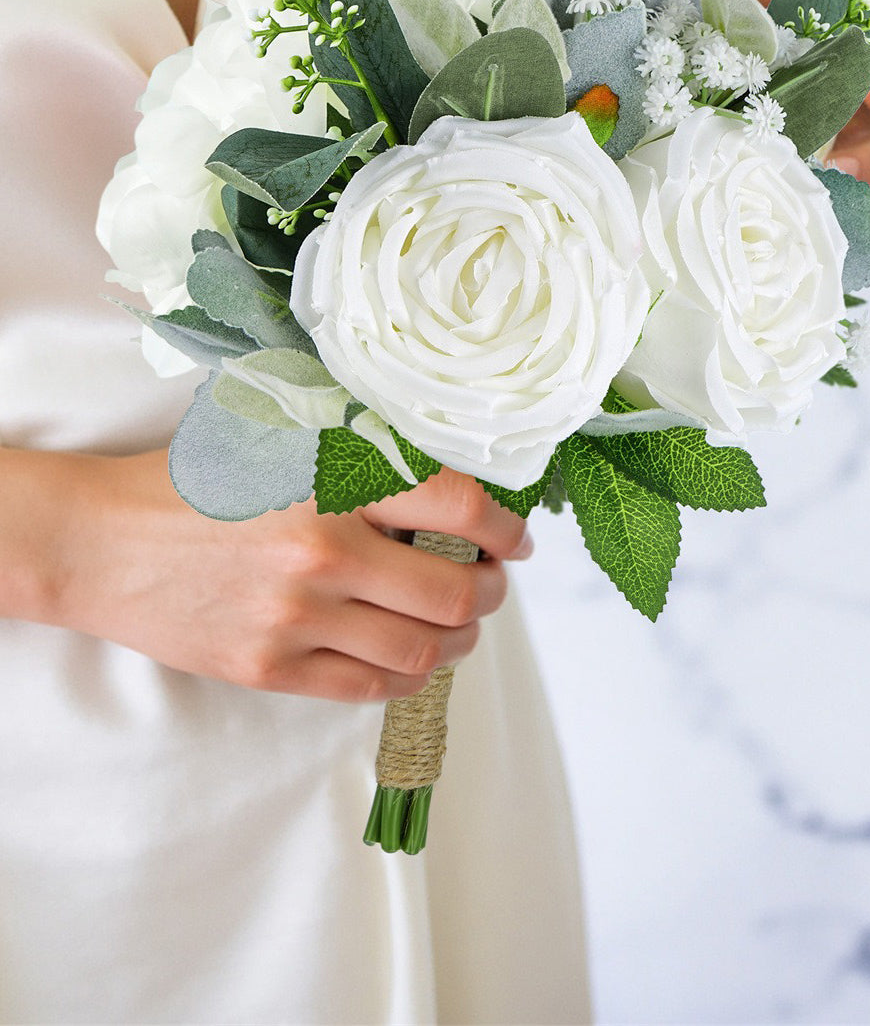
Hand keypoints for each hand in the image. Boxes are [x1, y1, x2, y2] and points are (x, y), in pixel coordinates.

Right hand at [28, 448, 529, 702]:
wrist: (103, 541)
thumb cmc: (192, 479)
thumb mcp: (278, 435)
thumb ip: (356, 447)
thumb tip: (444, 471)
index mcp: (331, 480)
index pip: (458, 506)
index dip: (504, 527)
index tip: (513, 538)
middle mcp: (323, 553)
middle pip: (455, 592)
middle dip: (490, 591)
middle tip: (489, 582)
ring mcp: (297, 619)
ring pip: (420, 650)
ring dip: (458, 641)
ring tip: (458, 626)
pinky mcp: (270, 669)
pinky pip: (367, 686)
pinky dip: (406, 676)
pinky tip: (408, 657)